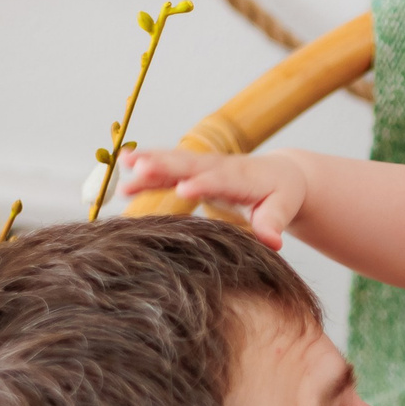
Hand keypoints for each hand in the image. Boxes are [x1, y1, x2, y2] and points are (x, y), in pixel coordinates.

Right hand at [119, 147, 308, 247]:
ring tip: (124, 166)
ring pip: (173, 161)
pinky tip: (123, 167)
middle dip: (165, 166)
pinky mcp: (191, 169)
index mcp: (242, 177)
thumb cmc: (280, 194)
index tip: (185, 189)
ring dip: (148, 162)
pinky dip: (146, 165)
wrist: (278, 173)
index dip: (203, 184)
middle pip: (189, 164)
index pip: (220, 180)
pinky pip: (167, 165)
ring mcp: (203, 165)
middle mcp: (218, 166)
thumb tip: (274, 243)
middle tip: (140, 169)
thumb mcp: (281, 209)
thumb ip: (272, 224)